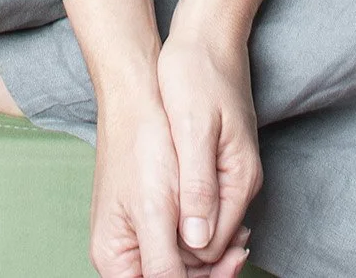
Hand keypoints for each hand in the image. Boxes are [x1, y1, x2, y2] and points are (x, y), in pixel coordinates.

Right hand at [88, 94, 251, 277]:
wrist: (140, 96)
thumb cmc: (141, 145)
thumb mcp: (155, 209)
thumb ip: (165, 260)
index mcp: (115, 258)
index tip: (229, 268)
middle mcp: (123, 253)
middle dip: (209, 271)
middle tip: (241, 253)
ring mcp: (139, 234)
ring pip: (182, 263)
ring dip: (212, 255)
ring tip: (241, 238)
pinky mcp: (154, 216)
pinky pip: (183, 240)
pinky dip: (207, 236)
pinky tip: (230, 229)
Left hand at [156, 17, 262, 272]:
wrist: (206, 31)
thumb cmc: (196, 72)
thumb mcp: (193, 127)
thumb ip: (198, 185)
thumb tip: (197, 241)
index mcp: (239, 178)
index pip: (212, 246)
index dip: (180, 259)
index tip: (146, 257)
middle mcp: (241, 182)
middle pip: (212, 243)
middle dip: (181, 255)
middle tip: (138, 252)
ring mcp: (232, 172)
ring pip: (206, 226)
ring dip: (178, 236)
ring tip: (142, 238)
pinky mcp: (218, 161)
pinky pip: (202, 204)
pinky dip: (181, 213)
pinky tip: (157, 210)